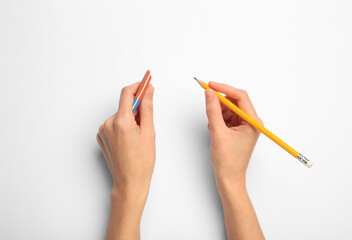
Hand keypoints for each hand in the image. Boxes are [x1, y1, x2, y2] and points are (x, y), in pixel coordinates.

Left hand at [97, 82, 154, 239]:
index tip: (146, 82)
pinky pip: (114, 124)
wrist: (129, 182)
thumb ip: (147, 108)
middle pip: (125, 105)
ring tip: (138, 137)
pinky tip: (129, 140)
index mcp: (121, 122)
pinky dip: (123, 126)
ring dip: (130, 119)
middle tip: (147, 122)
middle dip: (137, 108)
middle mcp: (108, 124)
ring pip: (120, 115)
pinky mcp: (101, 137)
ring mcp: (103, 131)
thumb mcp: (149, 132)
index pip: (127, 93)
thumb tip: (149, 92)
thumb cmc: (141, 162)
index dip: (138, 86)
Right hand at [204, 81, 263, 239]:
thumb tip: (209, 93)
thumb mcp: (217, 133)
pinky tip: (215, 130)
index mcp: (252, 122)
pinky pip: (226, 117)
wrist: (229, 178)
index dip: (224, 88)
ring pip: (229, 109)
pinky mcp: (237, 129)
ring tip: (213, 126)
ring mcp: (244, 126)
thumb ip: (213, 111)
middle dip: (220, 101)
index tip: (210, 85)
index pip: (240, 97)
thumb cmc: (227, 161)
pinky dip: (218, 119)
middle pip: (234, 101)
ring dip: (218, 112)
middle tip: (206, 98)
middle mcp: (251, 122)